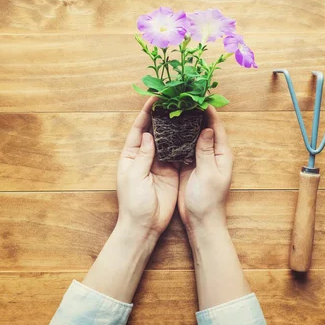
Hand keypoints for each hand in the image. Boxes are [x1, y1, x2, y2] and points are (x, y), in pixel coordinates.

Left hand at [117, 98, 178, 236]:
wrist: (145, 225)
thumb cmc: (134, 203)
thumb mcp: (134, 177)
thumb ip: (143, 156)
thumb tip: (148, 135)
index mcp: (131, 156)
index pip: (138, 129)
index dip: (146, 113)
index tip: (155, 98)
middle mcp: (145, 156)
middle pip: (154, 131)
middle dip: (163, 116)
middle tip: (174, 100)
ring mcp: (159, 163)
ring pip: (168, 140)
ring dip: (175, 127)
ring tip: (186, 110)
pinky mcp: (172, 172)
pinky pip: (178, 153)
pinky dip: (184, 142)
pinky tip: (193, 130)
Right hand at [178, 106, 233, 232]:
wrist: (200, 221)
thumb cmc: (208, 200)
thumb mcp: (209, 174)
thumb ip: (206, 151)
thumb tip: (206, 129)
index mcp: (221, 154)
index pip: (216, 127)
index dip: (208, 112)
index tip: (198, 98)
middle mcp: (211, 154)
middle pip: (204, 128)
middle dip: (194, 114)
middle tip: (182, 99)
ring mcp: (199, 159)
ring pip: (192, 136)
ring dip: (184, 124)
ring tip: (173, 109)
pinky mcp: (187, 166)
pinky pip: (182, 147)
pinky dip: (176, 137)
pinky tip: (166, 128)